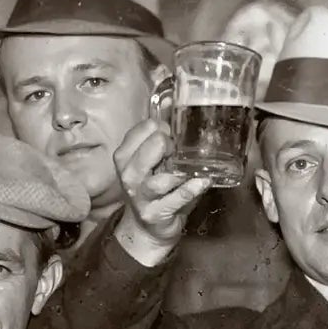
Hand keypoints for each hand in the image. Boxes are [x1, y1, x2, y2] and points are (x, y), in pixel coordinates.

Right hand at [115, 118, 211, 255]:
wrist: (147, 227)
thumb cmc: (153, 187)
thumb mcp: (151, 159)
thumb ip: (159, 134)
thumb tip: (170, 101)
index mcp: (124, 156)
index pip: (143, 129)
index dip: (162, 126)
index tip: (171, 132)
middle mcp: (129, 175)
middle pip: (151, 149)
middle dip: (170, 144)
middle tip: (179, 150)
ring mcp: (141, 196)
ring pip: (160, 179)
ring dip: (181, 171)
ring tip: (194, 166)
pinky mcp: (156, 213)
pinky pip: (177, 198)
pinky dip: (191, 189)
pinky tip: (203, 181)